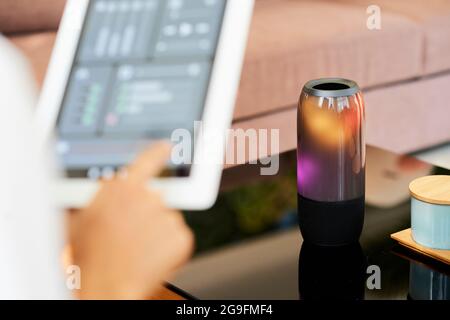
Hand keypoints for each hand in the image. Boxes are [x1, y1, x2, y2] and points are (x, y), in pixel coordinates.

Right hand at [69, 142, 193, 299]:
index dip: (159, 151)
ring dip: (157, 232)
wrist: (105, 287)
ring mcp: (167, 216)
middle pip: (156, 197)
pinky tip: (150, 257)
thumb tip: (109, 185)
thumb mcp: (83, 220)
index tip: (167, 146)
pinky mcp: (181, 236)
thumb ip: (102, 197)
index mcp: (122, 188)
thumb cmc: (89, 258)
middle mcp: (148, 197)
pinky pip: (177, 237)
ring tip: (138, 250)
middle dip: (147, 212)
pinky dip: (168, 247)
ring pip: (167, 219)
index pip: (148, 159)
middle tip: (132, 234)